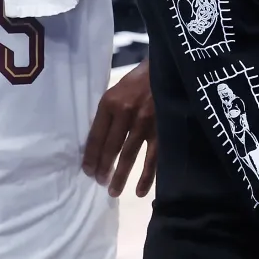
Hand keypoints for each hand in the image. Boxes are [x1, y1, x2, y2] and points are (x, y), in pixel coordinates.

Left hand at [82, 61, 157, 196]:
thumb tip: (98, 140)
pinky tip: (140, 191)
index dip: (90, 156)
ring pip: (129, 156)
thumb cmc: (141, 78)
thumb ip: (109, 112)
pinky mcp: (163, 130)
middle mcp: (126, 113)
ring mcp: (146, 123)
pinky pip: (153, 158)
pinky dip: (147, 177)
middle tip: (100, 183)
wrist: (172, 66)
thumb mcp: (118, 89)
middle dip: (103, 169)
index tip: (87, 171)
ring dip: (120, 176)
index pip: (95, 136)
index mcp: (110, 102)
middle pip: (110, 148)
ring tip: (113, 192)